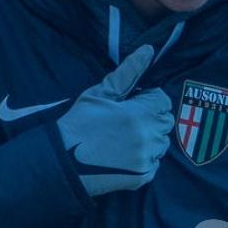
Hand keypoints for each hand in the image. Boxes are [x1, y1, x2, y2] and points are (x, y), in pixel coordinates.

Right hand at [57, 45, 173, 195]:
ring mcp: (146, 159)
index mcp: (138, 114)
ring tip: (126, 138)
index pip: (163, 100)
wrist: (61, 162)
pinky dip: (146, 157)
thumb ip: (128, 72)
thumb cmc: (78, 123)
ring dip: (150, 137)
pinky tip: (125, 154)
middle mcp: (147, 137)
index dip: (148, 98)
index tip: (133, 103)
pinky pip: (156, 162)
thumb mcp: (100, 93)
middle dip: (152, 117)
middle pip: (166, 121)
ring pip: (162, 142)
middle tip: (129, 119)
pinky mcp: (143, 177)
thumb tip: (148, 50)